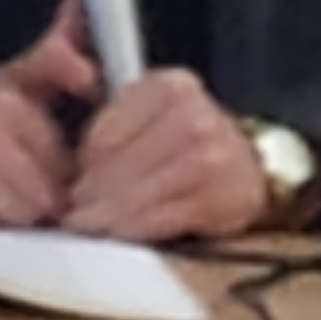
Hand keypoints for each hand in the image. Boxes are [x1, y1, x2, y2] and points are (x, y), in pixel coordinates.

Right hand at [0, 0, 100, 226]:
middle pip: (44, 192)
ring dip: (11, 211)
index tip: (42, 163)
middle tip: (16, 179)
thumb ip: (54, 54)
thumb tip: (81, 6)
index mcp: (3, 101)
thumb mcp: (12, 79)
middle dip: (38, 194)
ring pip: (18, 213)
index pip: (63, 160)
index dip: (57, 169)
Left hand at [63, 67, 270, 242]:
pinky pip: (160, 218)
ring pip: (137, 194)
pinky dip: (133, 229)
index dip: (83, 160)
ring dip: (106, 215)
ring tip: (86, 224)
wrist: (251, 165)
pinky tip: (117, 233)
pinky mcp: (216, 200)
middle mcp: (193, 117)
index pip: (108, 130)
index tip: (69, 180)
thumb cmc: (190, 137)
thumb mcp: (156, 108)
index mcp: (171, 86)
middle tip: (70, 212)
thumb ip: (116, 119)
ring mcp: (209, 159)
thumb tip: (70, 165)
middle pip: (120, 164)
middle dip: (89, 192)